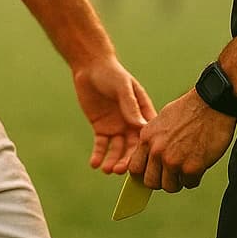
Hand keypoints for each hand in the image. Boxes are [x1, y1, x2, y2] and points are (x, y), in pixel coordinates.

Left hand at [73, 57, 156, 173]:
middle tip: (120, 170)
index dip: (145, 149)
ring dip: (113, 161)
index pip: (146, 134)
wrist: (90, 67)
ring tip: (107, 170)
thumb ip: (130, 105)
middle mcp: (131, 123)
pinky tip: (94, 164)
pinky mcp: (101, 129)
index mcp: (142, 112)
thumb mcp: (122, 86)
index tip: (142, 162)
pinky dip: (98, 155)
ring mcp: (116, 127)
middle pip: (132, 146)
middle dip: (127, 160)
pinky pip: (101, 146)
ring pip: (117, 149)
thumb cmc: (111, 73)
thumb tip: (141, 126)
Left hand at [128, 89, 235, 192]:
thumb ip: (153, 140)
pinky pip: (189, 184)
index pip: (135, 168)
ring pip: (170, 187)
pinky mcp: (191, 168)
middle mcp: (157, 151)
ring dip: (179, 181)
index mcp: (147, 138)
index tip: (153, 173)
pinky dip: (194, 178)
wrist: (211, 105)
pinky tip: (198, 165)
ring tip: (186, 169)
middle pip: (151, 182)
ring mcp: (173, 161)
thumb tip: (150, 157)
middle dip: (162, 181)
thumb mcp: (161, 121)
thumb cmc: (189, 110)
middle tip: (172, 174)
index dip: (144, 173)